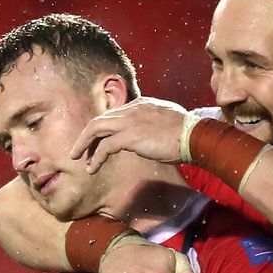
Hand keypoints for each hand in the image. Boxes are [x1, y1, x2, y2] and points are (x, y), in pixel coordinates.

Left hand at [70, 97, 187, 173]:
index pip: (114, 114)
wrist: (195, 136)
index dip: (103, 129)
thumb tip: (148, 132)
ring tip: (77, 157)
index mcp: (141, 104)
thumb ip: (153, 122)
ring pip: (96, 128)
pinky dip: (96, 157)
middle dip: (86, 135)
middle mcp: (132, 109)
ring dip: (84, 144)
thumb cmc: (186, 132)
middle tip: (78, 150)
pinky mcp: (131, 136)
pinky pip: (105, 146)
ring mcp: (130, 122)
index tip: (97, 142)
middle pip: (100, 119)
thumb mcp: (167, 120)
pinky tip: (92, 168)